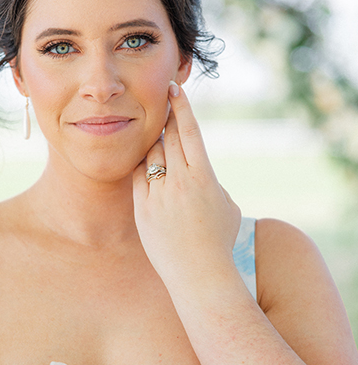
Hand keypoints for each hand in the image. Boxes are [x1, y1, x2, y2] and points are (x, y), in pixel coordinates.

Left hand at [133, 82, 240, 289]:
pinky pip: (138, 178)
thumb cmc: (219, 242)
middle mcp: (180, 183)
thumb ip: (211, 181)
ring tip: (155, 137)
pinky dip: (142, 168)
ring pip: (151, 157)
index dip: (181, 108)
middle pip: (168, 139)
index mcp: (204, 177)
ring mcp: (159, 196)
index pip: (189, 132)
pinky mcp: (143, 210)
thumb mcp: (226, 205)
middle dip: (165, 119)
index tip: (174, 89)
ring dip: (153, 145)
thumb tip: (197, 168)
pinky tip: (144, 162)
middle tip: (161, 103)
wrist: (200, 276)